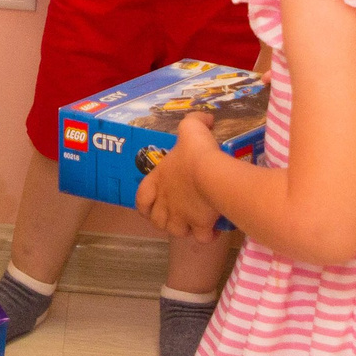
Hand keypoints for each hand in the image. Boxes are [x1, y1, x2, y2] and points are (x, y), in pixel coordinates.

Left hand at [135, 116, 224, 241]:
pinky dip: (206, 235)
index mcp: (157, 181)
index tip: (152, 205)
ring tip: (195, 221)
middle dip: (166, 219)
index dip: (144, 205)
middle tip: (179, 212)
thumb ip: (194, 121)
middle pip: (158, 220)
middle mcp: (164, 203)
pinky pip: (201, 237)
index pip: (141, 199)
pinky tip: (214, 229)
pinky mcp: (198, 226)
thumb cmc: (195, 152)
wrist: (211, 174)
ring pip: (176, 231)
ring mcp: (180, 217)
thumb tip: (206, 119)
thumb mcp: (190, 128)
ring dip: (184, 228)